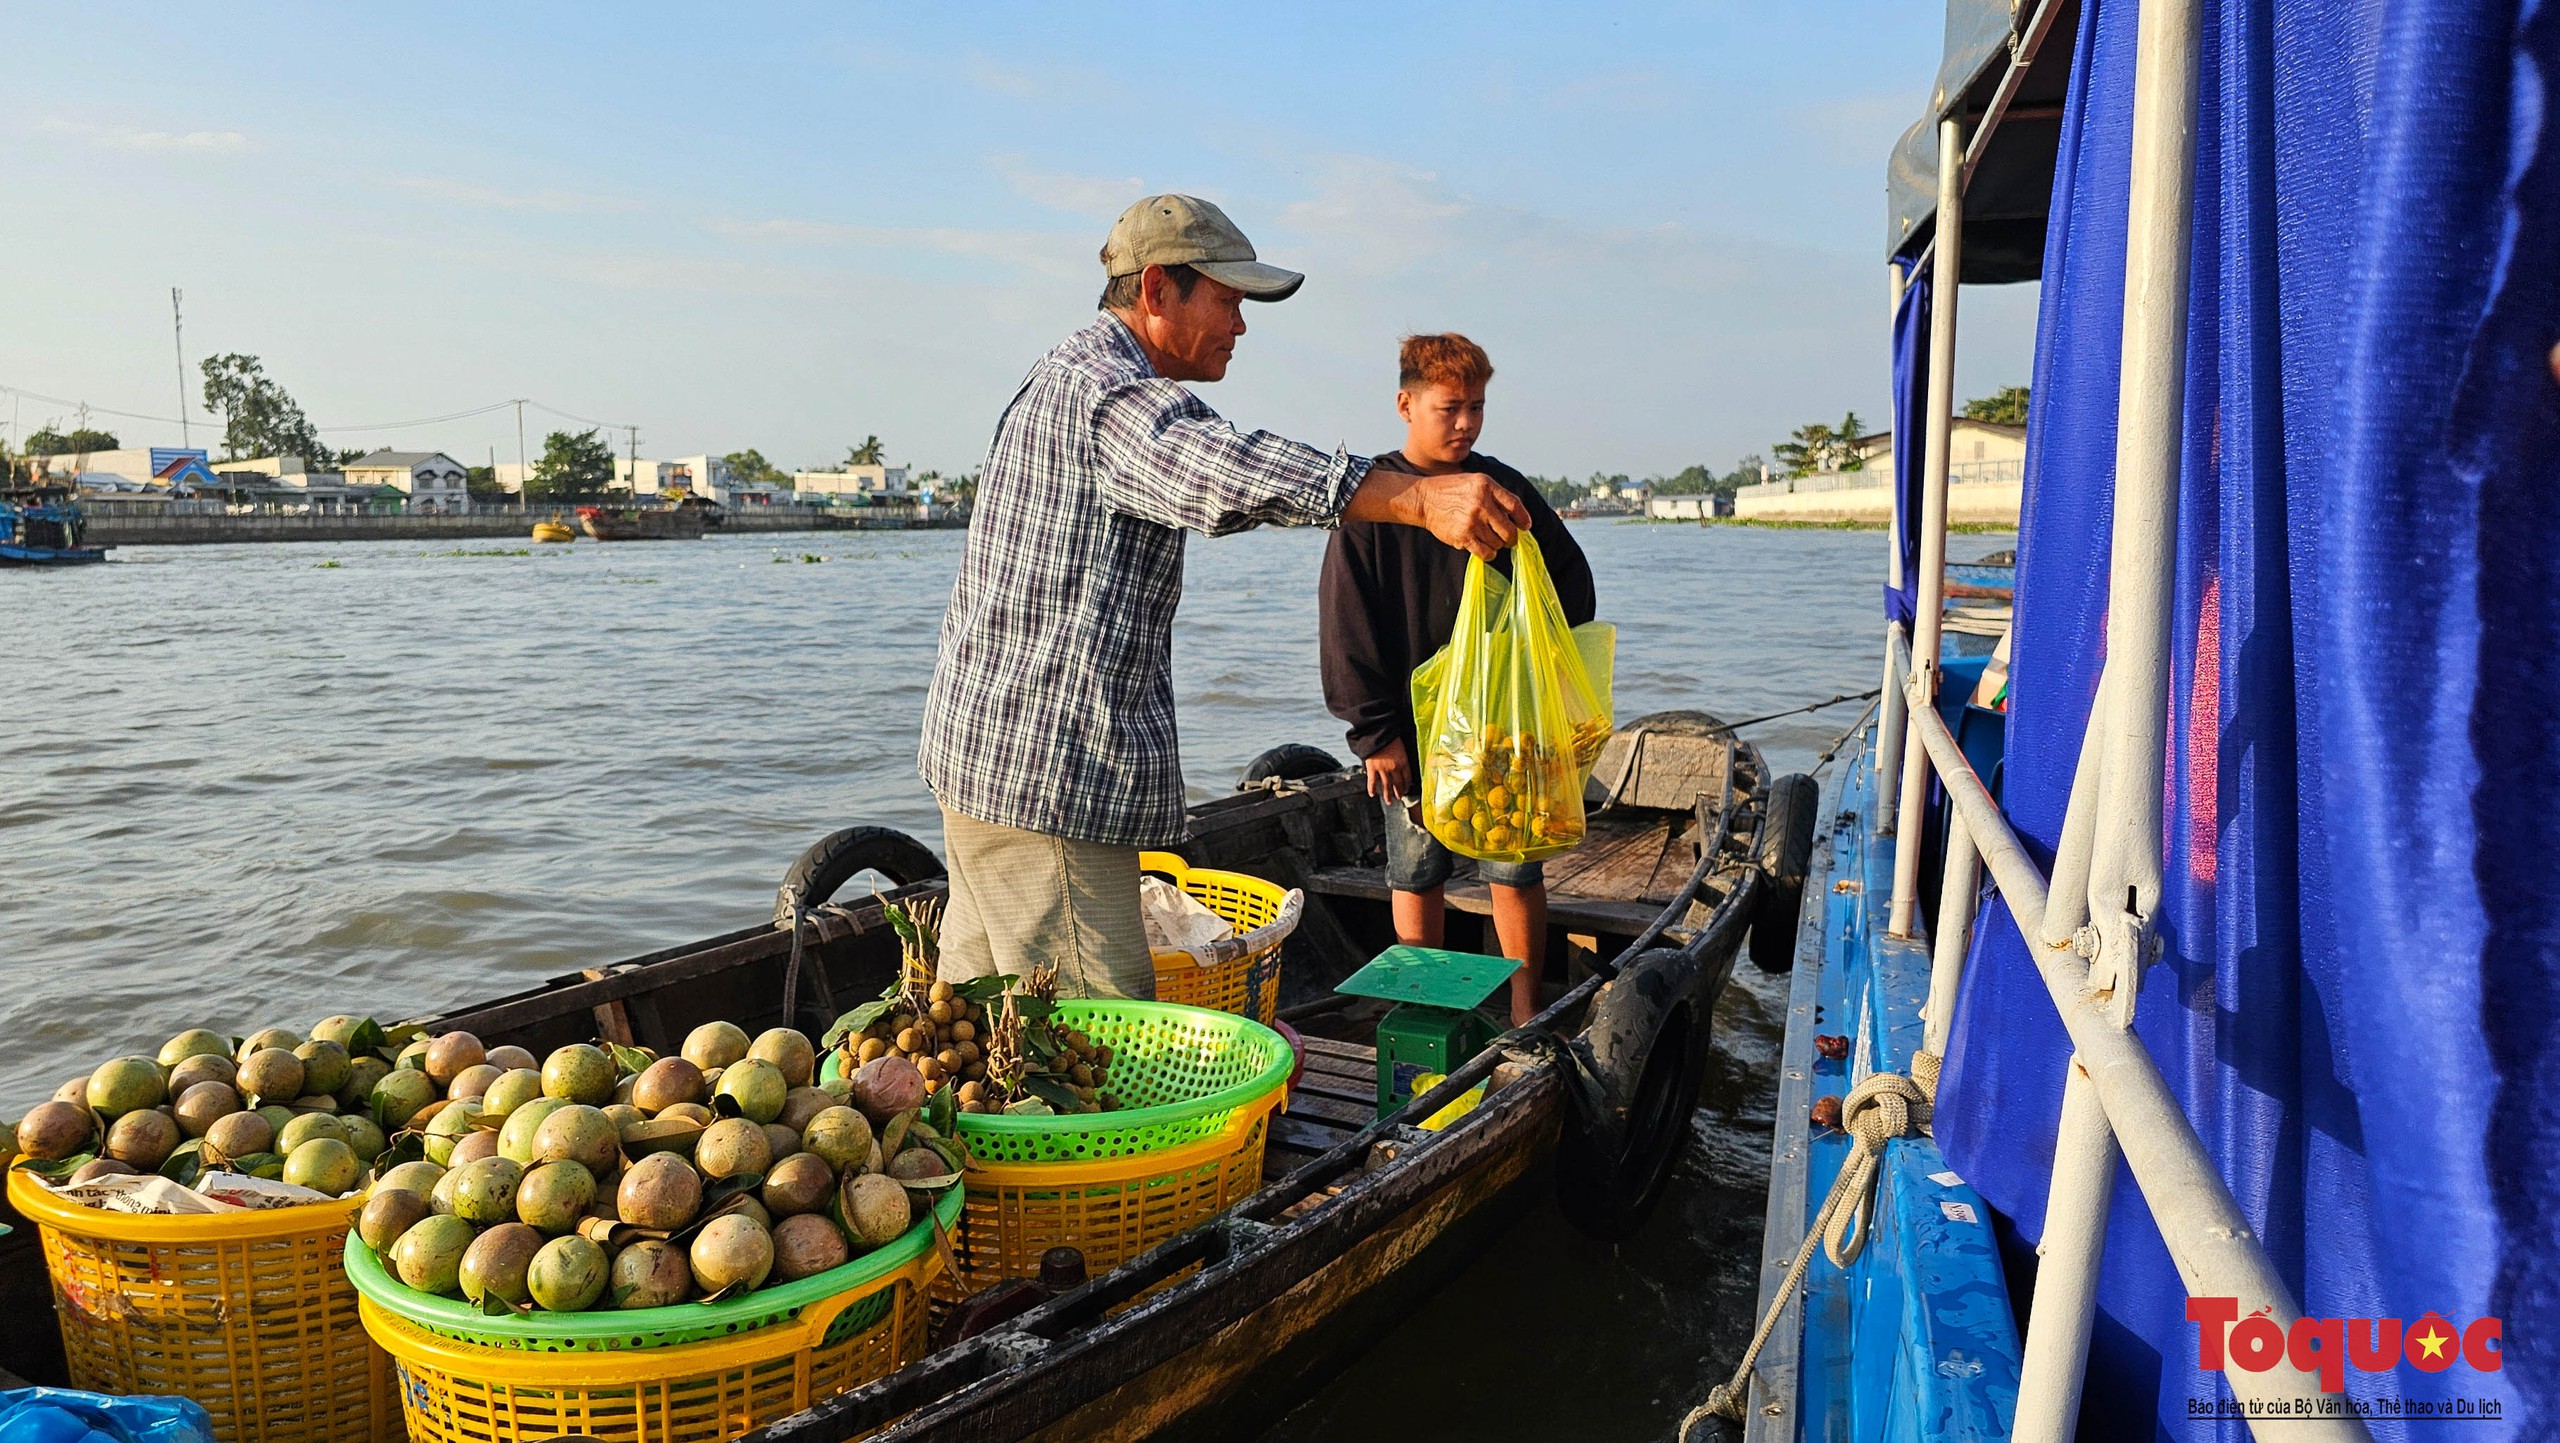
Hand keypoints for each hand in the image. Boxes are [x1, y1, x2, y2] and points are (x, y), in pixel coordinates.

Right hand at [1341, 468, 1528, 559]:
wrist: (1425, 499)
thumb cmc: (1452, 490)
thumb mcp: (1476, 482)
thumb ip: (1496, 495)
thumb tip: (1518, 518)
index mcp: (1486, 486)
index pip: (1514, 505)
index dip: (1523, 518)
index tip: (1525, 526)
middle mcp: (1481, 502)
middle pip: (1509, 530)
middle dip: (1511, 538)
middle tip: (1508, 539)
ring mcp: (1472, 521)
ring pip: (1498, 543)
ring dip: (1497, 545)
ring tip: (1490, 540)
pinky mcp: (1462, 536)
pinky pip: (1485, 552)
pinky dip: (1489, 553)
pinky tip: (1485, 548)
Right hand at [1365, 739, 1415, 801]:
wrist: (1378, 733)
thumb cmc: (1391, 737)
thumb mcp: (1402, 747)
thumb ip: (1403, 758)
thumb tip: (1403, 765)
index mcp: (1403, 762)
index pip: (1407, 777)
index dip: (1407, 785)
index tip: (1407, 789)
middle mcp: (1394, 768)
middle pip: (1398, 783)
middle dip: (1399, 792)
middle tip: (1399, 797)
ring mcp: (1383, 769)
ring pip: (1387, 786)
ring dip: (1388, 795)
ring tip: (1389, 802)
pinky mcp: (1372, 768)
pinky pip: (1372, 781)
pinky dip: (1372, 789)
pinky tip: (1373, 794)